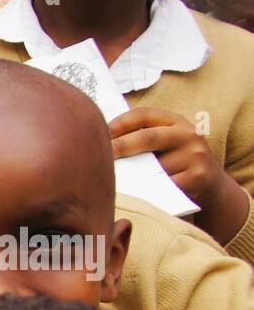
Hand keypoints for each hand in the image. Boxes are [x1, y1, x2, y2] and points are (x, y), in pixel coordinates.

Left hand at [110, 107, 249, 243]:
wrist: (210, 182)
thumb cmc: (175, 161)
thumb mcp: (165, 143)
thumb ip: (141, 138)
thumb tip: (104, 145)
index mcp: (176, 121)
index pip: (144, 115)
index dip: (120, 123)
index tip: (101, 134)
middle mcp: (188, 134)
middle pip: (148, 137)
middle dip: (121, 146)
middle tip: (101, 154)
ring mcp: (195, 155)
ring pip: (154, 167)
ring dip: (131, 174)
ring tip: (111, 179)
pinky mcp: (197, 177)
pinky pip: (164, 186)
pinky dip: (146, 191)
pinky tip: (133, 194)